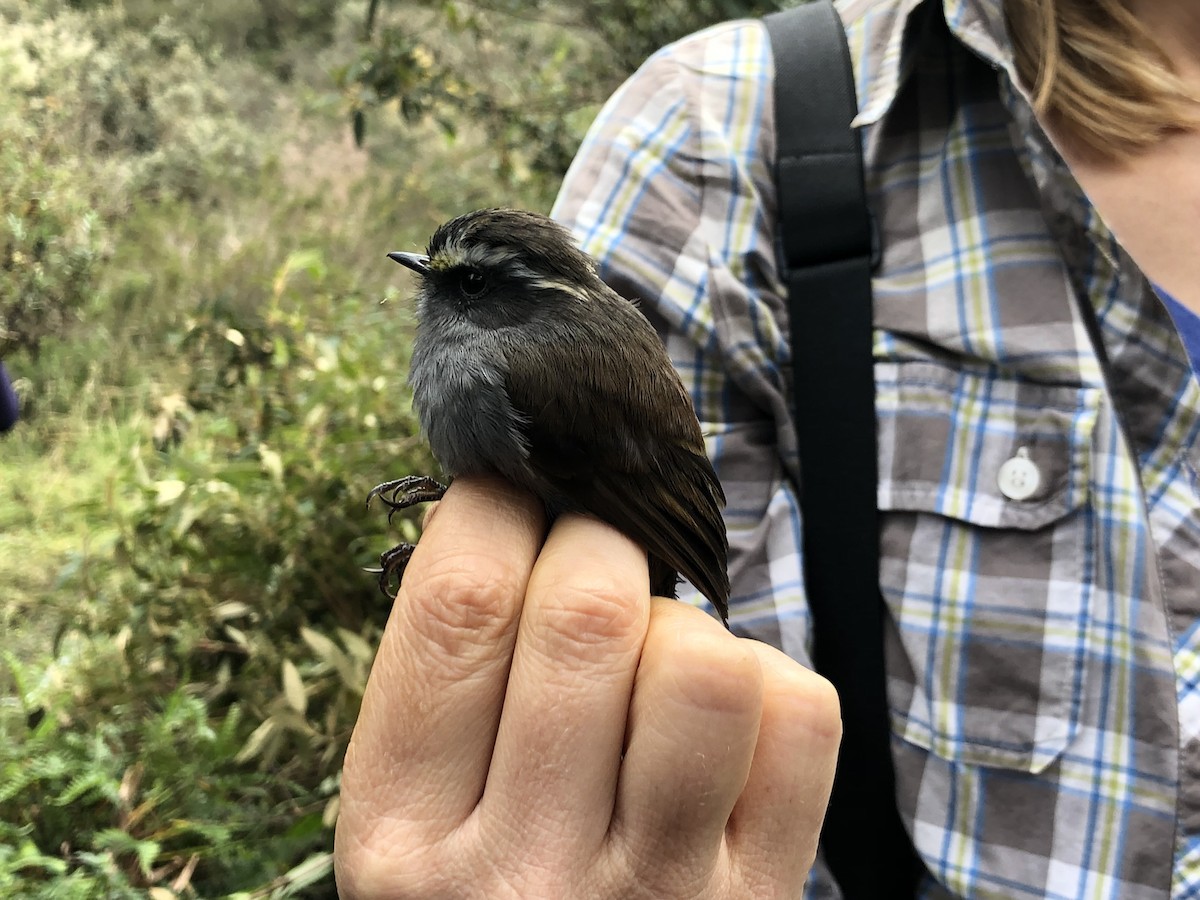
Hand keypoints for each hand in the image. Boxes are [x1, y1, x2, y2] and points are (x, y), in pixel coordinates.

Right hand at [334, 476, 840, 898]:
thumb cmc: (487, 889)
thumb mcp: (417, 815)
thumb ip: (448, 682)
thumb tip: (505, 506)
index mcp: (402, 835)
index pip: (458, 606)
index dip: (496, 508)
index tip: (515, 492)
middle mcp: (521, 873)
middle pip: (586, 611)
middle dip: (600, 545)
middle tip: (595, 565)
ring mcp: (652, 895)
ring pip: (703, 660)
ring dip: (682, 625)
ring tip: (655, 663)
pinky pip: (798, 714)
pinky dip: (766, 683)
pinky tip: (720, 725)